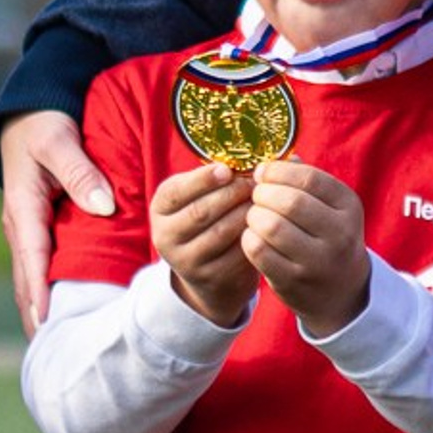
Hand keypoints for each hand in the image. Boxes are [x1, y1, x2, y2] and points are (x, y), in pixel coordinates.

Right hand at [0, 108, 118, 334]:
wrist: (27, 114)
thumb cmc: (45, 126)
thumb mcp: (59, 140)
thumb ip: (80, 171)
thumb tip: (102, 206)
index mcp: (24, 208)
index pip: (33, 258)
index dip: (39, 292)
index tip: (48, 322)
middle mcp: (21, 227)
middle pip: (26, 282)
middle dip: (36, 319)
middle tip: (52, 358)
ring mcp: (26, 232)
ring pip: (30, 281)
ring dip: (39, 314)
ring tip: (55, 353)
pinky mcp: (35, 232)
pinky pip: (39, 271)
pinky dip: (45, 297)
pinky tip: (59, 321)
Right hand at [151, 161, 258, 327]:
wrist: (211, 272)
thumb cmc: (213, 219)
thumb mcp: (204, 196)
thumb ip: (223, 175)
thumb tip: (271, 154)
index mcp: (161, 208)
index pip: (176, 191)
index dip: (202, 180)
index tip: (227, 169)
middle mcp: (166, 235)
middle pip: (200, 211)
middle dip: (231, 194)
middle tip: (256, 184)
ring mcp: (185, 260)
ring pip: (220, 232)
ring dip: (246, 213)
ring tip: (265, 201)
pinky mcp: (209, 278)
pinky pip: (236, 253)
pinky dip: (253, 236)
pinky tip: (266, 226)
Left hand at [240, 159, 369, 340]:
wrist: (342, 291)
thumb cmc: (328, 237)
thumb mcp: (329, 206)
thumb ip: (304, 180)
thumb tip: (270, 159)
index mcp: (348, 206)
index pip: (309, 178)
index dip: (278, 172)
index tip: (263, 173)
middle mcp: (339, 234)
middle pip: (289, 202)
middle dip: (263, 194)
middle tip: (256, 195)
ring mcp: (318, 261)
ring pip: (271, 226)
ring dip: (254, 216)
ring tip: (254, 216)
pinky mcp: (294, 281)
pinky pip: (259, 251)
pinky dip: (249, 238)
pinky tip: (253, 236)